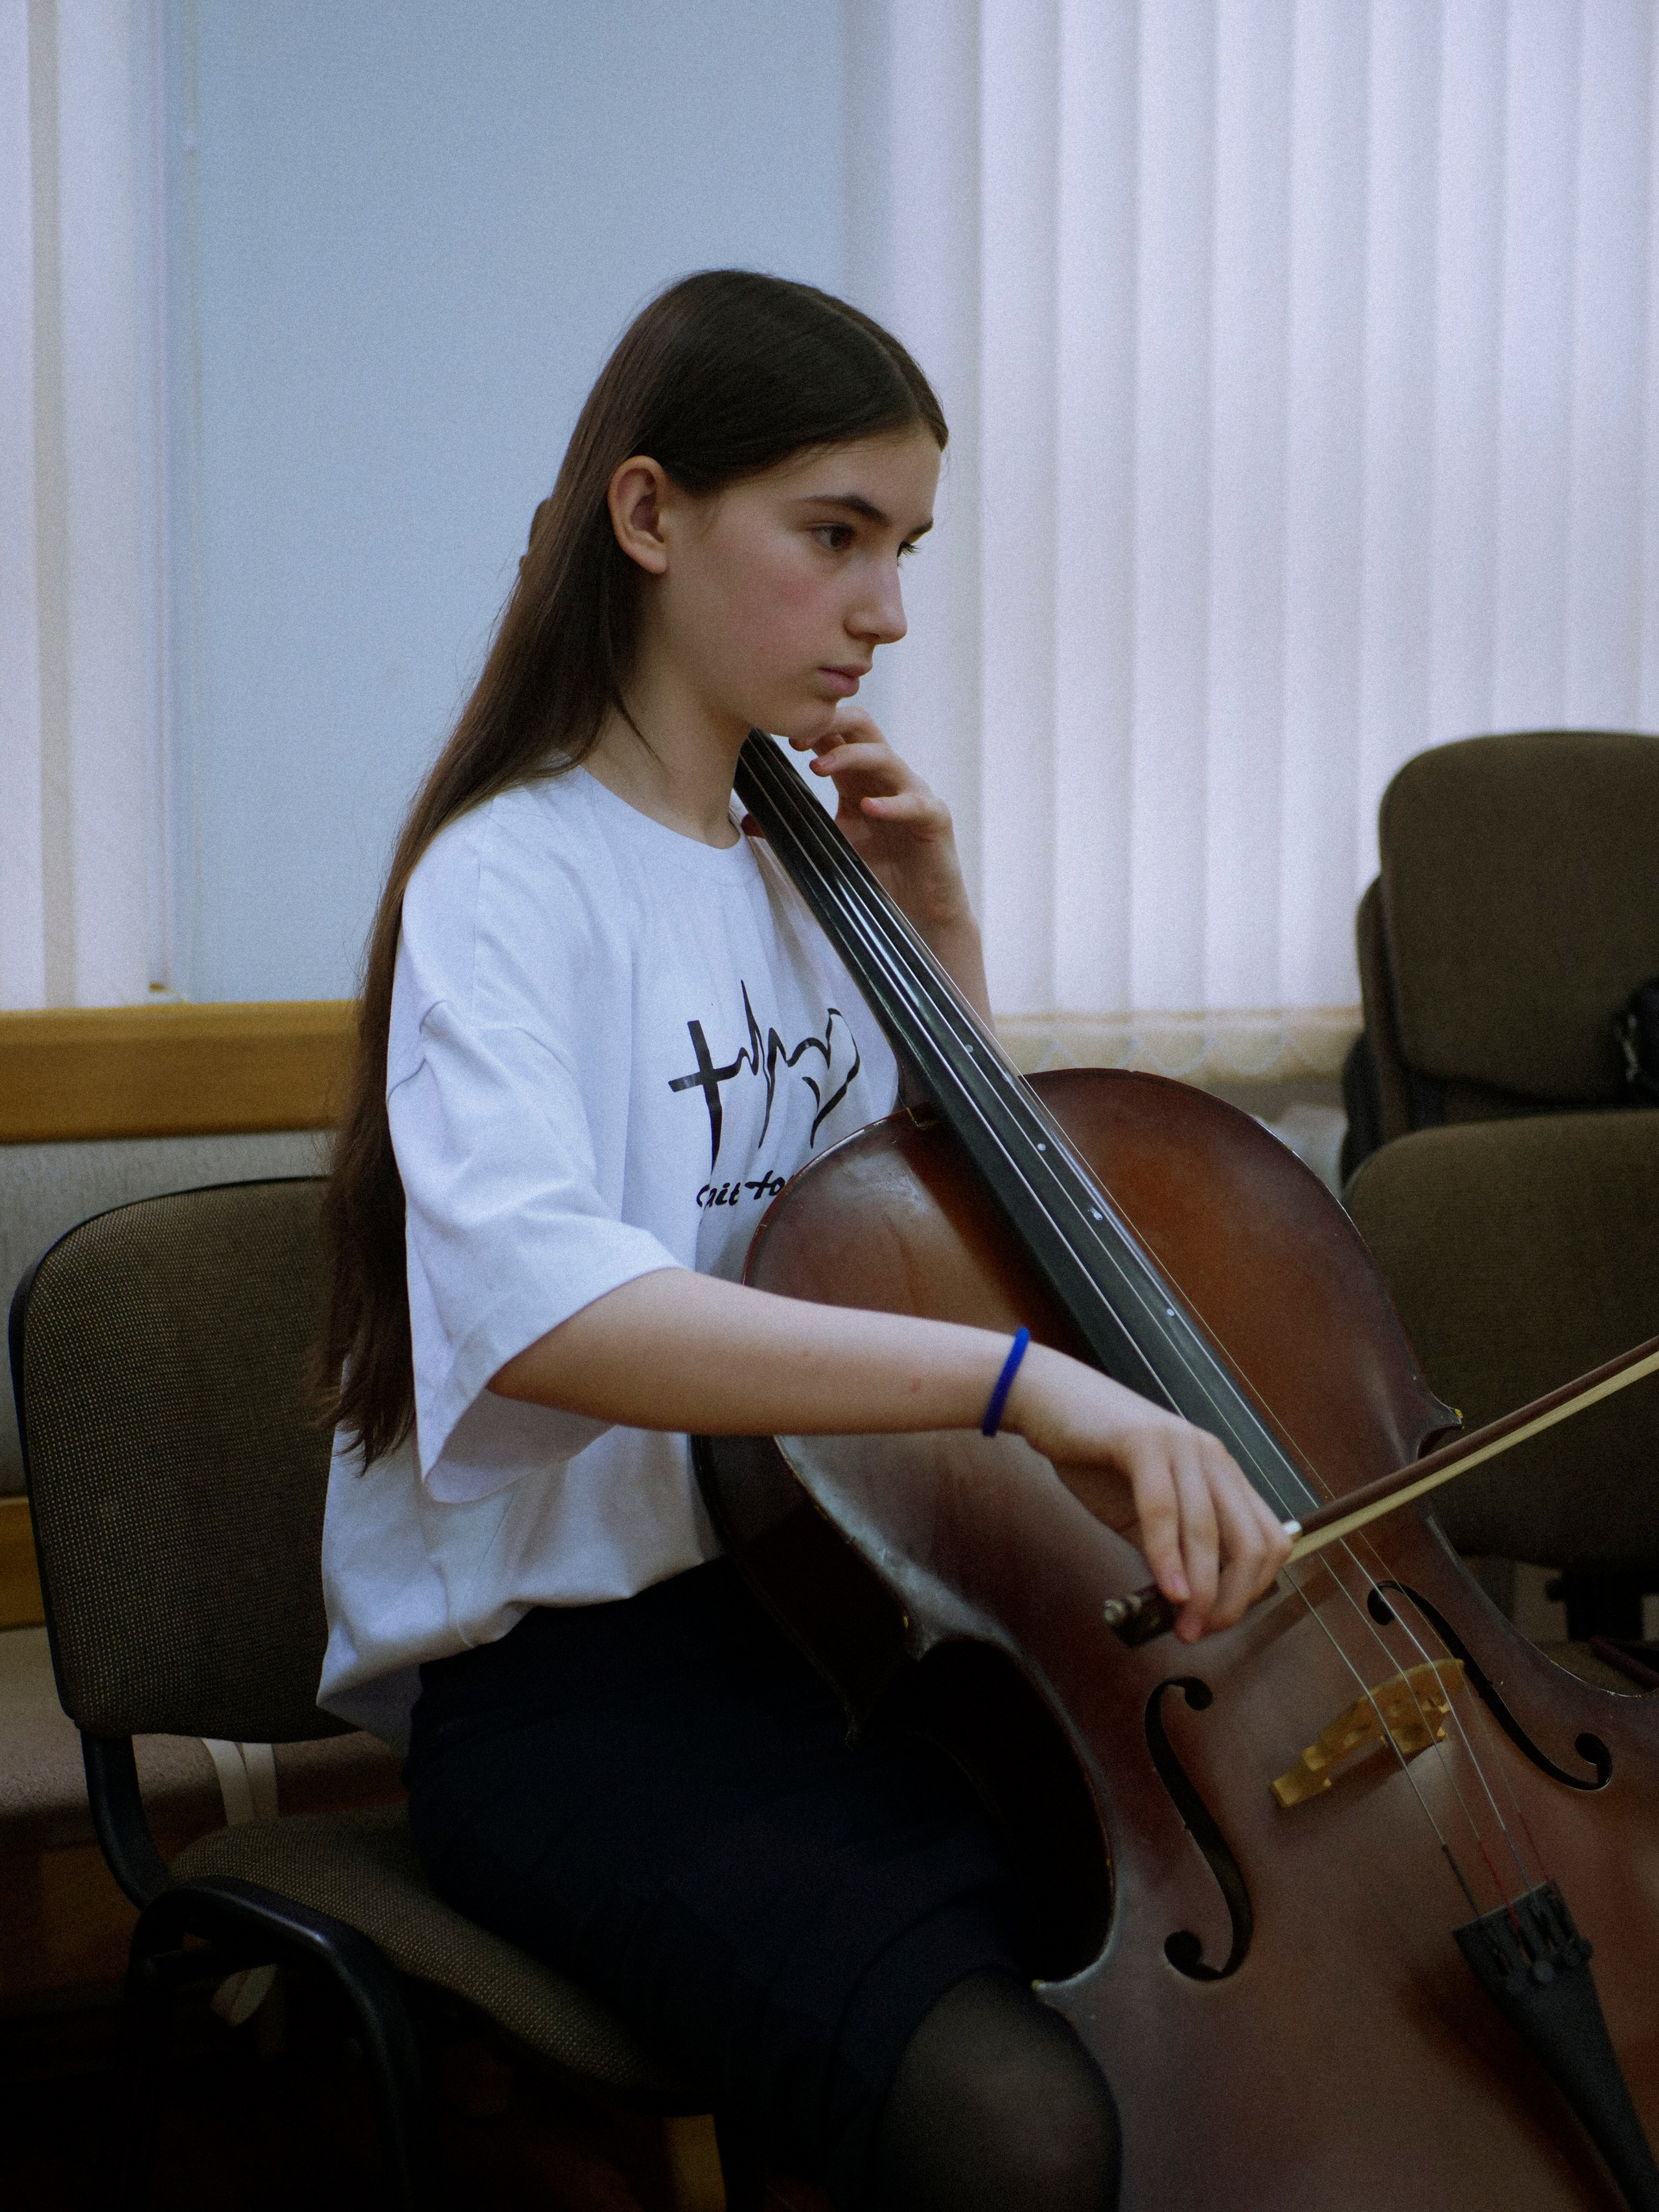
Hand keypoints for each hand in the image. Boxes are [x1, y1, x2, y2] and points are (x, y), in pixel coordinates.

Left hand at [788, 708, 973, 929]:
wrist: (916, 913)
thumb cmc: (876, 874)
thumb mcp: (828, 846)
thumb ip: (796, 829)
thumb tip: (746, 822)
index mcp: (859, 779)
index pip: (837, 734)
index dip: (811, 727)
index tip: (778, 737)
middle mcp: (886, 778)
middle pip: (864, 728)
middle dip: (831, 724)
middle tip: (795, 741)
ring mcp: (913, 795)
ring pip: (886, 757)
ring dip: (851, 756)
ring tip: (817, 769)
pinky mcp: (935, 819)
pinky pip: (916, 803)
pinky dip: (892, 803)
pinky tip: (868, 807)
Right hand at [1005, 1345, 1292, 1641]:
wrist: (1046, 1399)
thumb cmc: (1092, 1456)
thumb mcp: (1140, 1511)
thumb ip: (1169, 1547)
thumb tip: (1185, 1604)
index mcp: (1220, 1472)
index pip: (1268, 1540)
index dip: (1252, 1590)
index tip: (1215, 1620)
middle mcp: (1212, 1456)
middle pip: (1251, 1543)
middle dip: (1232, 1599)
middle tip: (1200, 1630)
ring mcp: (1181, 1445)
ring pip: (1210, 1531)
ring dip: (1200, 1590)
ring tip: (1183, 1624)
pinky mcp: (1143, 1441)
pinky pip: (1164, 1509)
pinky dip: (1168, 1556)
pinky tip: (1164, 1588)